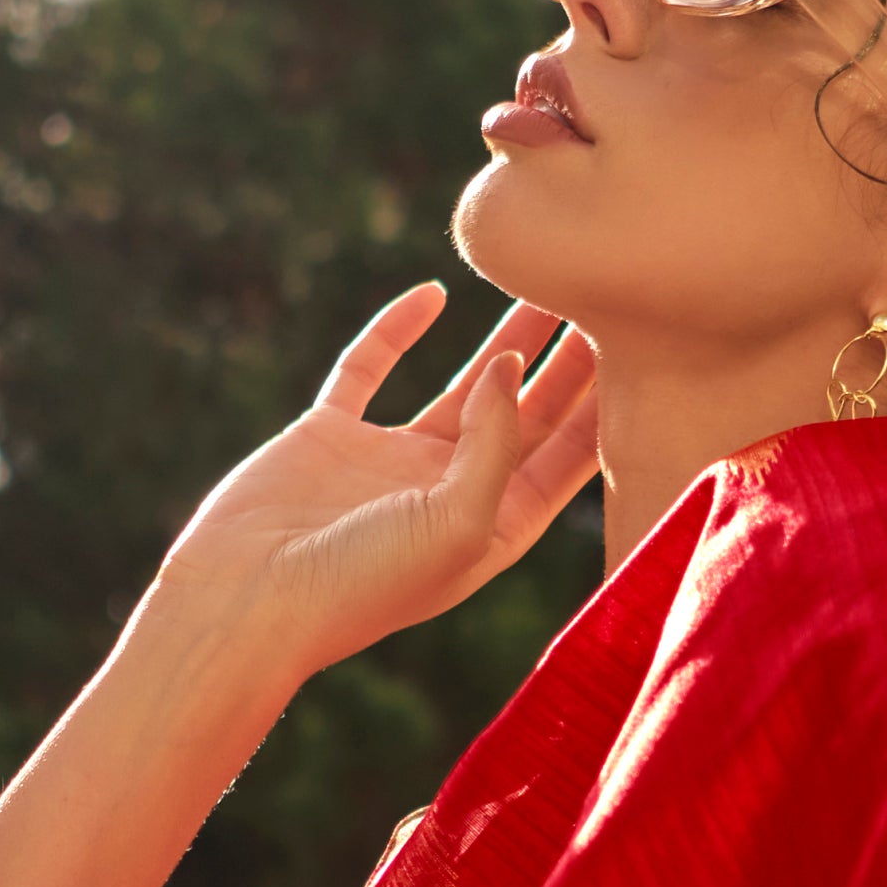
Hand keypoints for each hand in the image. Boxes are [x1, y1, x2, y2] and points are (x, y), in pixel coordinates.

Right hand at [136, 286, 600, 688]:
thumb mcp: (459, 522)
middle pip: (527, 416)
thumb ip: (498, 442)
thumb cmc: (361, 585)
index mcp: (492, 530)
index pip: (568, 459)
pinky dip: (397, 330)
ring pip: (462, 386)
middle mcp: (448, 494)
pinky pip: (370, 369)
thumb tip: (513, 363)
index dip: (604, 404)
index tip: (643, 344)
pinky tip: (433, 292)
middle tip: (607, 297)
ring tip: (543, 282)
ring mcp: (389, 464)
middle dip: (567, 363)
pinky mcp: (330, 436)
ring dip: (503, 339)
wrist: (244, 603)